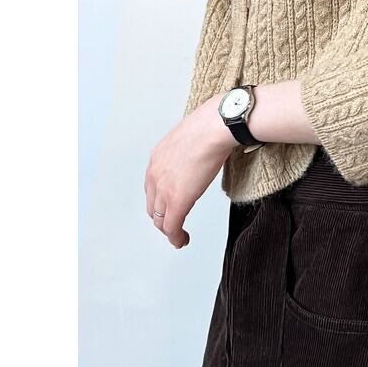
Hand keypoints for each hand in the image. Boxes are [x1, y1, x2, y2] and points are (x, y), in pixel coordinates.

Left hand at [144, 93, 233, 247]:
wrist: (214, 127)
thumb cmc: (210, 125)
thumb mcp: (191, 136)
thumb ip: (190, 148)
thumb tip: (203, 148)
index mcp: (158, 158)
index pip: (152, 187)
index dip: (160, 200)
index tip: (169, 206)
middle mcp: (155, 174)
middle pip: (153, 206)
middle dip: (162, 217)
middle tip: (173, 225)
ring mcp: (164, 189)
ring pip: (160, 219)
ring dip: (169, 230)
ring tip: (178, 236)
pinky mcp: (177, 201)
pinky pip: (172, 227)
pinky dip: (176, 237)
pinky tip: (182, 240)